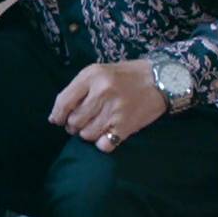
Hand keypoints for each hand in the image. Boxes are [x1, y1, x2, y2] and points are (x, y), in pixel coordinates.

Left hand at [49, 60, 166, 152]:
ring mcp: (114, 111)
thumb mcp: (99, 71)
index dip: (57, 115)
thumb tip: (57, 115)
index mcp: (92, 76)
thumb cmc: (125, 76)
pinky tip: (107, 134)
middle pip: (74, 121)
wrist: (160, 81)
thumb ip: (78, 88)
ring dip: (87, 134)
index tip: (57, 120)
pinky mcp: (126, 126)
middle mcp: (102, 92)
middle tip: (81, 121)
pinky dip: (102, 143)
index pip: (63, 101)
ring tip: (96, 125)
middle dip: (73, 125)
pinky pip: (103, 145)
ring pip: (86, 135)